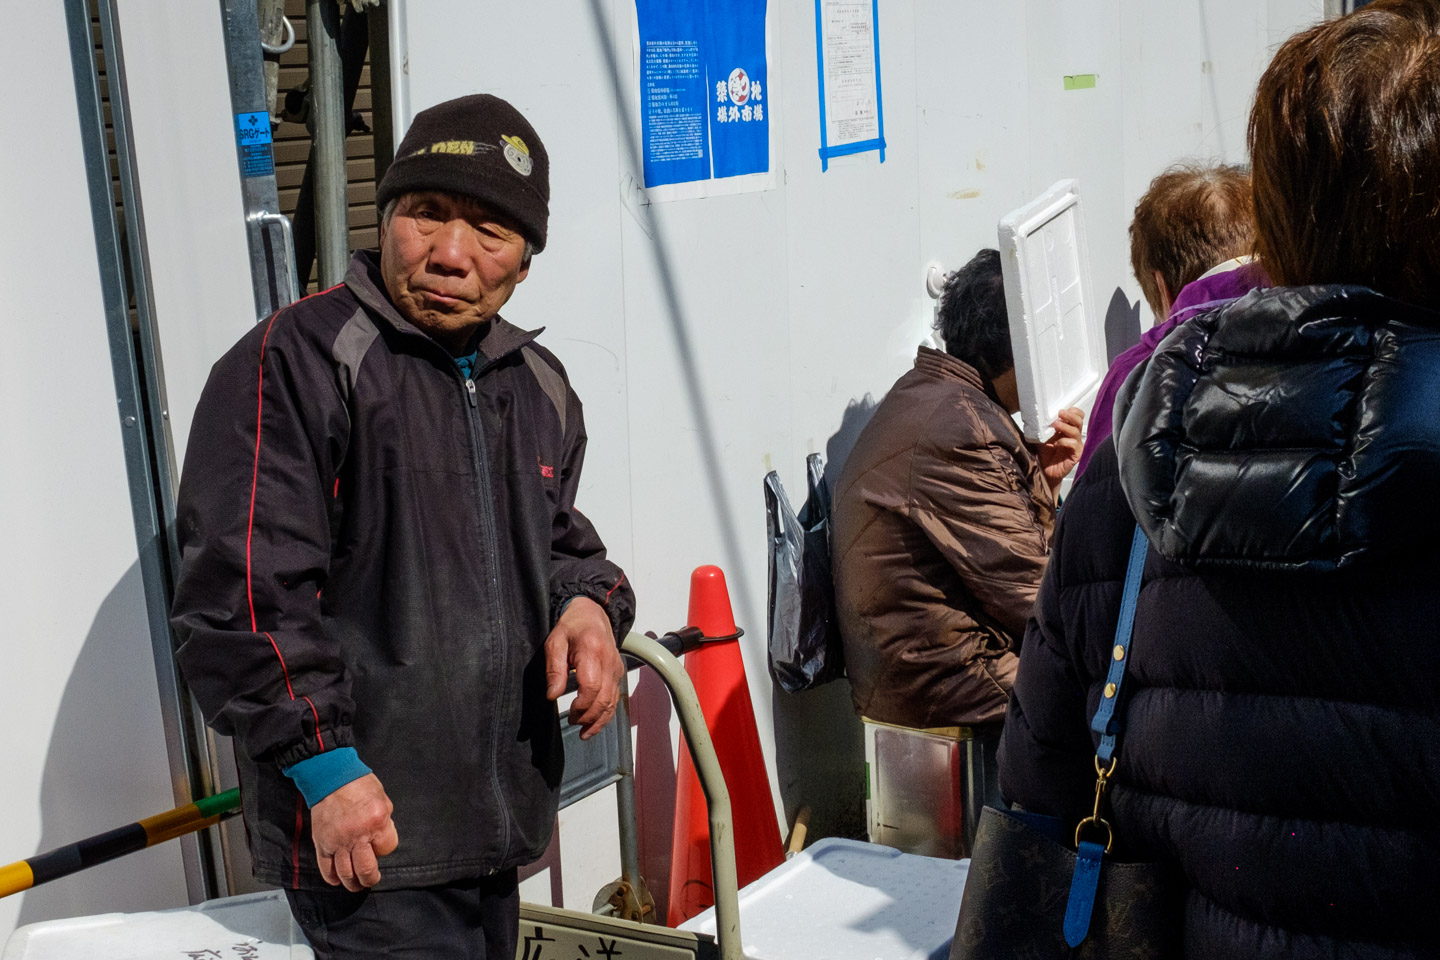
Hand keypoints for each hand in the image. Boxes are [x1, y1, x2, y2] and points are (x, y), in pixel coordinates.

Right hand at [310, 773, 398, 891]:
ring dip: (353, 883)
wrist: (331, 777)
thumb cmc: (359, 784)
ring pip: (346, 873)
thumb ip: (385, 821)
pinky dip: (332, 878)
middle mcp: (357, 835)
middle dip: (371, 878)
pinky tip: (338, 880)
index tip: (381, 844)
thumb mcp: (383, 799)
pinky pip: (326, 868)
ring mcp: (337, 841)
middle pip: (366, 869)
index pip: (387, 848)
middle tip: (371, 879)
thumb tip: (381, 840)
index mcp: (376, 821)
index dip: (385, 848)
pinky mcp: (322, 843)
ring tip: (357, 885)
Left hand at [545, 596, 624, 739]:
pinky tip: (596, 723)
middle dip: (589, 717)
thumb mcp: (555, 642)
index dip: (581, 705)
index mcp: (592, 652)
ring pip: (613, 702)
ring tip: (584, 733)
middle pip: (604, 699)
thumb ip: (554, 669)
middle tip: (573, 723)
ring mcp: (616, 668)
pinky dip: (607, 714)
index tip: (569, 713)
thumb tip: (552, 695)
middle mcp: (609, 662)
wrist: (592, 612)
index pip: (592, 687)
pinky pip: (615, 698)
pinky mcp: (618, 673)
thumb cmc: (572, 626)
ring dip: (599, 721)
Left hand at [1037, 407, 1084, 490]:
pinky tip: (1056, 443)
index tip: (1061, 410)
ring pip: (1076, 432)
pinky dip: (1064, 441)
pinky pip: (1074, 445)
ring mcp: (1076, 445)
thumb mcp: (1044, 437)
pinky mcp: (1076, 455)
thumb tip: (1043, 416)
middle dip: (1070, 415)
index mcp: (1068, 430)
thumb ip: (1047, 427)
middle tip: (1060, 413)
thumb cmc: (1046, 455)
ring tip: (1055, 425)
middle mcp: (1074, 436)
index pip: (1077, 416)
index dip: (1072, 411)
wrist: (1045, 471)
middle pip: (1079, 421)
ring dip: (1065, 426)